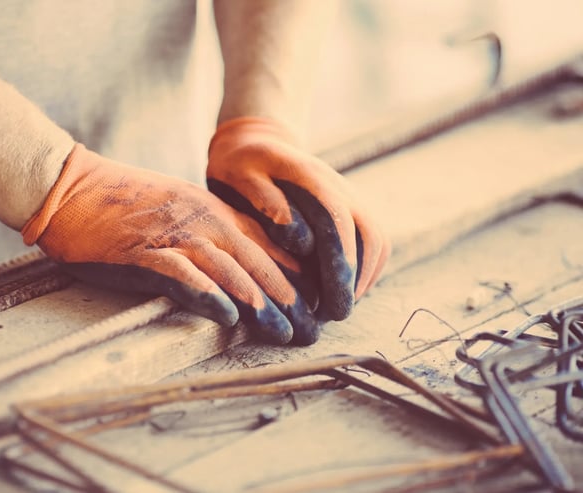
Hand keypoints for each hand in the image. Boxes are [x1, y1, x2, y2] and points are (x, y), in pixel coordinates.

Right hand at [22, 144, 319, 344]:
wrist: (69, 187)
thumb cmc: (121, 202)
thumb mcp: (179, 206)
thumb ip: (211, 230)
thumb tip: (241, 265)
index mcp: (212, 211)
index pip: (268, 242)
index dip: (296, 273)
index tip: (315, 302)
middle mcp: (201, 221)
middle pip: (258, 260)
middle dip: (290, 297)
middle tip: (311, 329)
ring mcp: (172, 236)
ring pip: (230, 271)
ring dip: (261, 304)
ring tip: (284, 333)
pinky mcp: (142, 254)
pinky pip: (182, 276)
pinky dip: (208, 296)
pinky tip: (228, 318)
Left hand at [207, 117, 389, 321]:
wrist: (257, 143)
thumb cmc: (240, 167)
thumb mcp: (240, 176)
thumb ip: (267, 203)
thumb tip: (301, 240)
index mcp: (312, 178)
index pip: (338, 225)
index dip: (339, 269)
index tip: (331, 306)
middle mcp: (340, 187)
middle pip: (368, 237)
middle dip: (355, 281)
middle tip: (334, 315)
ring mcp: (350, 197)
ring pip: (376, 242)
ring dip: (363, 279)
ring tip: (336, 308)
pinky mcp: (350, 210)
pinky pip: (371, 242)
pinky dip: (363, 271)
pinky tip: (340, 292)